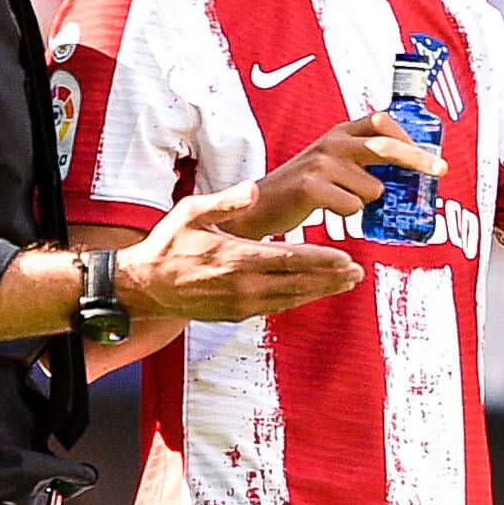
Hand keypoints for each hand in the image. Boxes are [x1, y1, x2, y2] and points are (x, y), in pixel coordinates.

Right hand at [108, 190, 363, 322]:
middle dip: (330, 279)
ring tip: (346, 283)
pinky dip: (299, 299)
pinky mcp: (238, 315)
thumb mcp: (190, 212)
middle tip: (357, 272)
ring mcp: (241, 304)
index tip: (346, 259)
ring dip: (320, 291)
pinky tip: (314, 291)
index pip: (289, 260)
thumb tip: (254, 190)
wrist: (146, 286)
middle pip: (298, 284)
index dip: (321, 261)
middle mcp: (242, 286)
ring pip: (291, 299)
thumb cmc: (167, 245)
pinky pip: (277, 307)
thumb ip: (226, 200)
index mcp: (235, 259)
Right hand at [224, 111, 446, 239]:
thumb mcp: (330, 164)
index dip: (408, 135)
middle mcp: (332, 142)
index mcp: (338, 133)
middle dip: (418, 159)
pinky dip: (348, 214)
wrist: (257, 206)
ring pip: (373, 188)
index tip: (428, 153)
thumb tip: (406, 173)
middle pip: (386, 146)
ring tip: (339, 202)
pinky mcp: (311, 186)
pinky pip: (353, 206)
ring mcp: (321, 162)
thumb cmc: (299, 190)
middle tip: (440, 172)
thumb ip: (361, 162)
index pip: (381, 120)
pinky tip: (327, 210)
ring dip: (366, 202)